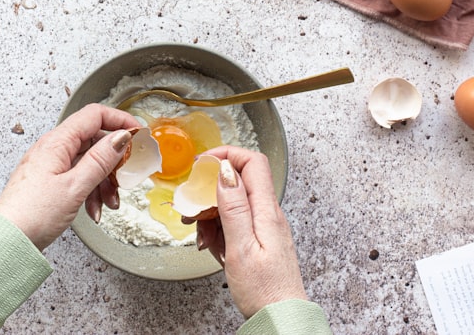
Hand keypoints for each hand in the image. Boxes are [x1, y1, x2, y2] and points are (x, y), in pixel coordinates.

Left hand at [0, 103, 138, 250]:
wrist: (7, 241)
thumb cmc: (33, 215)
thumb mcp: (75, 186)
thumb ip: (100, 160)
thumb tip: (121, 137)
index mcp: (57, 142)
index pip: (94, 115)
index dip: (119, 120)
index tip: (138, 134)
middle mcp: (52, 148)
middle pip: (94, 141)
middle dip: (114, 161)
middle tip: (126, 177)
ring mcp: (50, 165)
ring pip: (88, 162)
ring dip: (104, 181)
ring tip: (110, 203)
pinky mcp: (49, 182)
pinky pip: (77, 177)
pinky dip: (91, 191)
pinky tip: (94, 210)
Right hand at [186, 146, 308, 318]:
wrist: (280, 318)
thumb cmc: (264, 290)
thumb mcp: (241, 248)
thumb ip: (233, 207)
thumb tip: (226, 171)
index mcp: (266, 211)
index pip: (252, 162)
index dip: (226, 155)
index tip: (202, 163)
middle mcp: (268, 213)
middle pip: (239, 181)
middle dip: (211, 189)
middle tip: (192, 207)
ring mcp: (264, 226)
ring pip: (233, 203)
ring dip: (212, 213)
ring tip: (201, 234)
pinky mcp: (259, 239)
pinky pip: (235, 222)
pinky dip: (219, 229)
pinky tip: (213, 244)